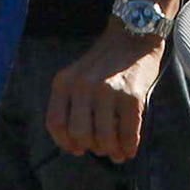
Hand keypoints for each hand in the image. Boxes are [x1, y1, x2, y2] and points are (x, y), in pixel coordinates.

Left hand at [45, 25, 166, 161]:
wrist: (134, 36)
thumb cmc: (106, 62)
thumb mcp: (78, 76)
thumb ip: (73, 102)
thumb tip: (79, 144)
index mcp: (64, 82)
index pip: (55, 123)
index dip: (65, 143)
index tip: (76, 150)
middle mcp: (82, 86)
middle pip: (79, 134)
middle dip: (91, 147)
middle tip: (101, 149)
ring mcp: (107, 91)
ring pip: (103, 138)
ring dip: (111, 151)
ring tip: (117, 153)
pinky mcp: (131, 96)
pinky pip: (128, 132)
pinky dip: (129, 146)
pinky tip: (130, 149)